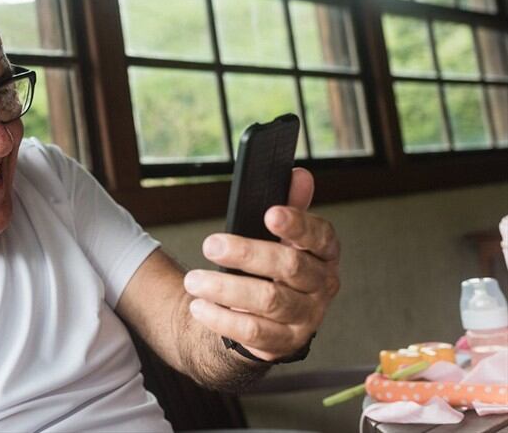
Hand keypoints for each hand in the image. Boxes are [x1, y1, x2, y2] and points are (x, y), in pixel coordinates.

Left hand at [182, 168, 340, 361]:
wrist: (262, 316)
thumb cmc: (270, 267)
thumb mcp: (279, 236)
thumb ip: (289, 206)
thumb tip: (299, 175)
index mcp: (324, 253)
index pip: (320, 235)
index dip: (297, 224)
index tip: (269, 213)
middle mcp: (322, 285)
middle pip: (289, 267)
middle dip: (247, 253)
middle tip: (210, 244)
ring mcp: (307, 317)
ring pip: (268, 300)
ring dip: (226, 288)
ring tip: (193, 280)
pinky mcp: (284, 343)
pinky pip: (252, 331)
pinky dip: (222, 318)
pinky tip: (200, 306)